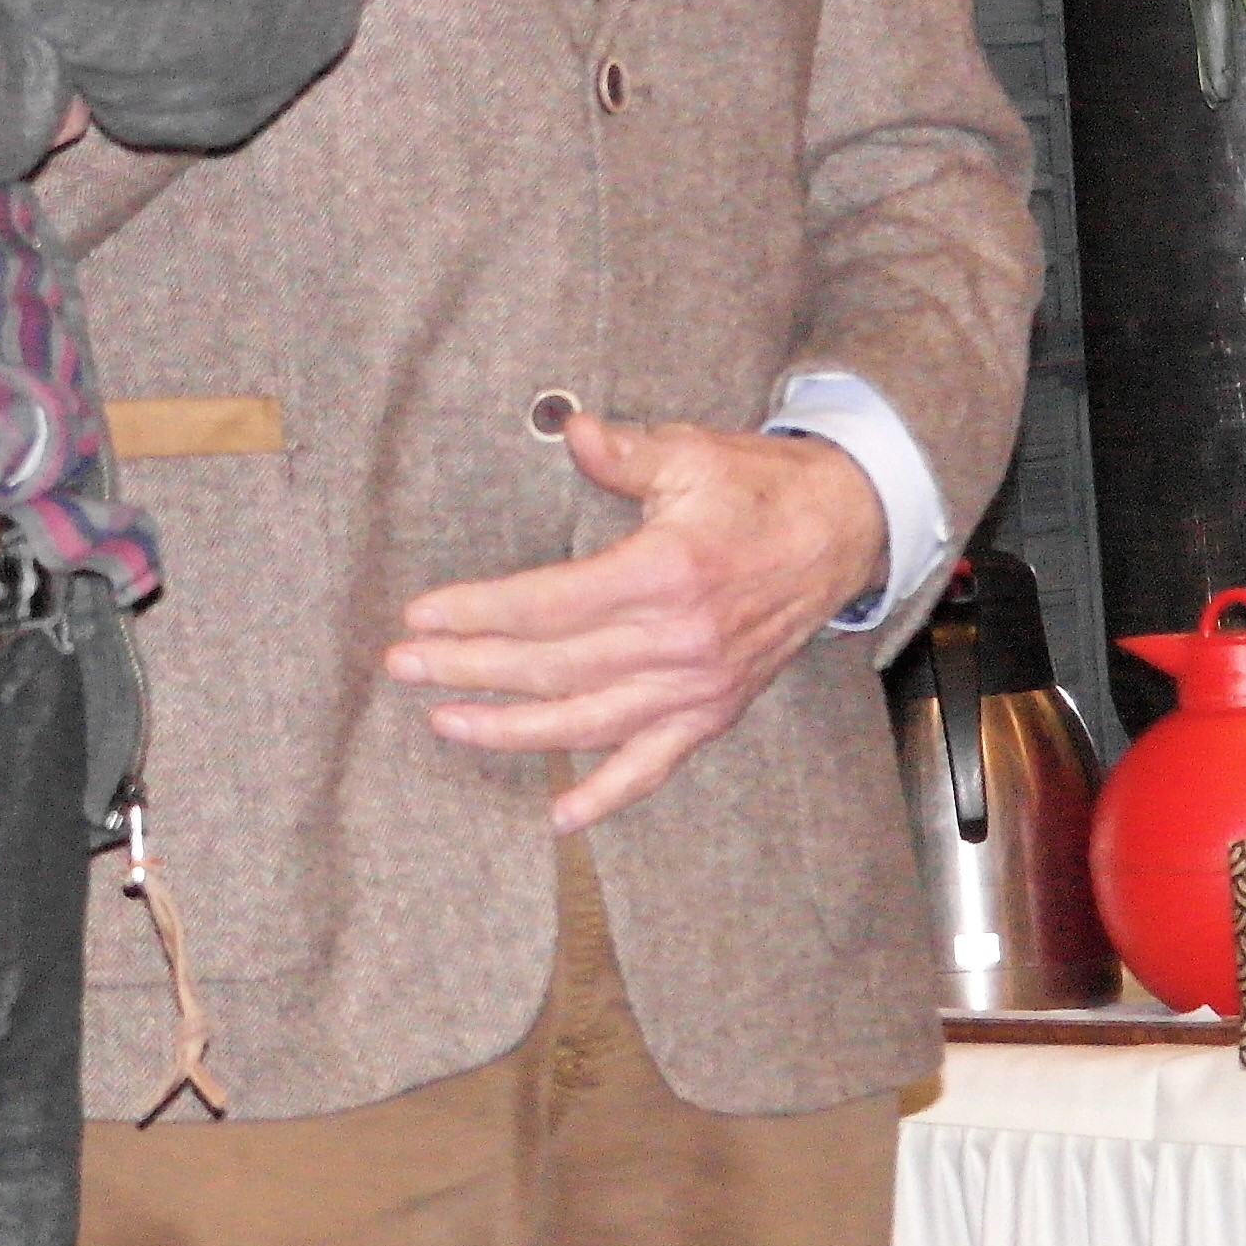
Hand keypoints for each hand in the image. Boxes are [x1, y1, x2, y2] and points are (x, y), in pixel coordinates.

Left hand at [385, 417, 884, 830]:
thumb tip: (571, 431)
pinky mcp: (713, 712)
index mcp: (666, 574)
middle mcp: (680, 642)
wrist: (841, 531)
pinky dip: (607, 795)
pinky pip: (653, 764)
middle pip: (555, 664)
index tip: (422, 616)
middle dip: (471, 668)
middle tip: (404, 667)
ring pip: (589, 721)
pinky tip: (560, 814)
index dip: (480, 612)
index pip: (550, 604)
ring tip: (448, 724)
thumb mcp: (689, 454)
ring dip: (513, 729)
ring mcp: (698, 687)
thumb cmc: (758, 489)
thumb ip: (623, 453)